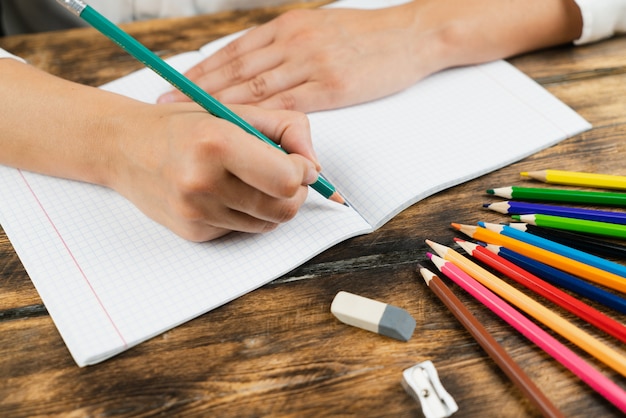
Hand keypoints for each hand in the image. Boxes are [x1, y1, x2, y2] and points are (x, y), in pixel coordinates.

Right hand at [109, 102, 319, 240]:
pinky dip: (245, 213)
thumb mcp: (234, 110)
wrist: (123, 147)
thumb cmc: (182, 125)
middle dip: (294, 193)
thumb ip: (286, 128)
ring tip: (249, 180)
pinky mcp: (193, 233)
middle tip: (284, 175)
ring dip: (271, 204)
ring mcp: (196, 213)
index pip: (286, 178)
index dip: (304, 172)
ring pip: (268, 223)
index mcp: (216, 143)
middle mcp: (203, 182)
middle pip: (284, 209)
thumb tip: (315, 166)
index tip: (300, 163)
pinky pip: (242, 230)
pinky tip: (223, 192)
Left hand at [158, 6, 429, 112]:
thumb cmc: (366, 35)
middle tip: (166, 103)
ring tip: (190, 120)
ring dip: (218, 104)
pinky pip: (286, 104)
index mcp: (288, 27)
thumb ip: (287, 45)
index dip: (203, 68)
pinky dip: (258, 117)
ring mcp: (310, 63)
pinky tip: (236, 128)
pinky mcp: (330, 86)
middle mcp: (292, 42)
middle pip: (235, 68)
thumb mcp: (319, 27)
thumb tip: (256, 64)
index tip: (176, 83)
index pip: (235, 50)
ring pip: (254, 87)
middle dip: (197, 87)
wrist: (411, 35)